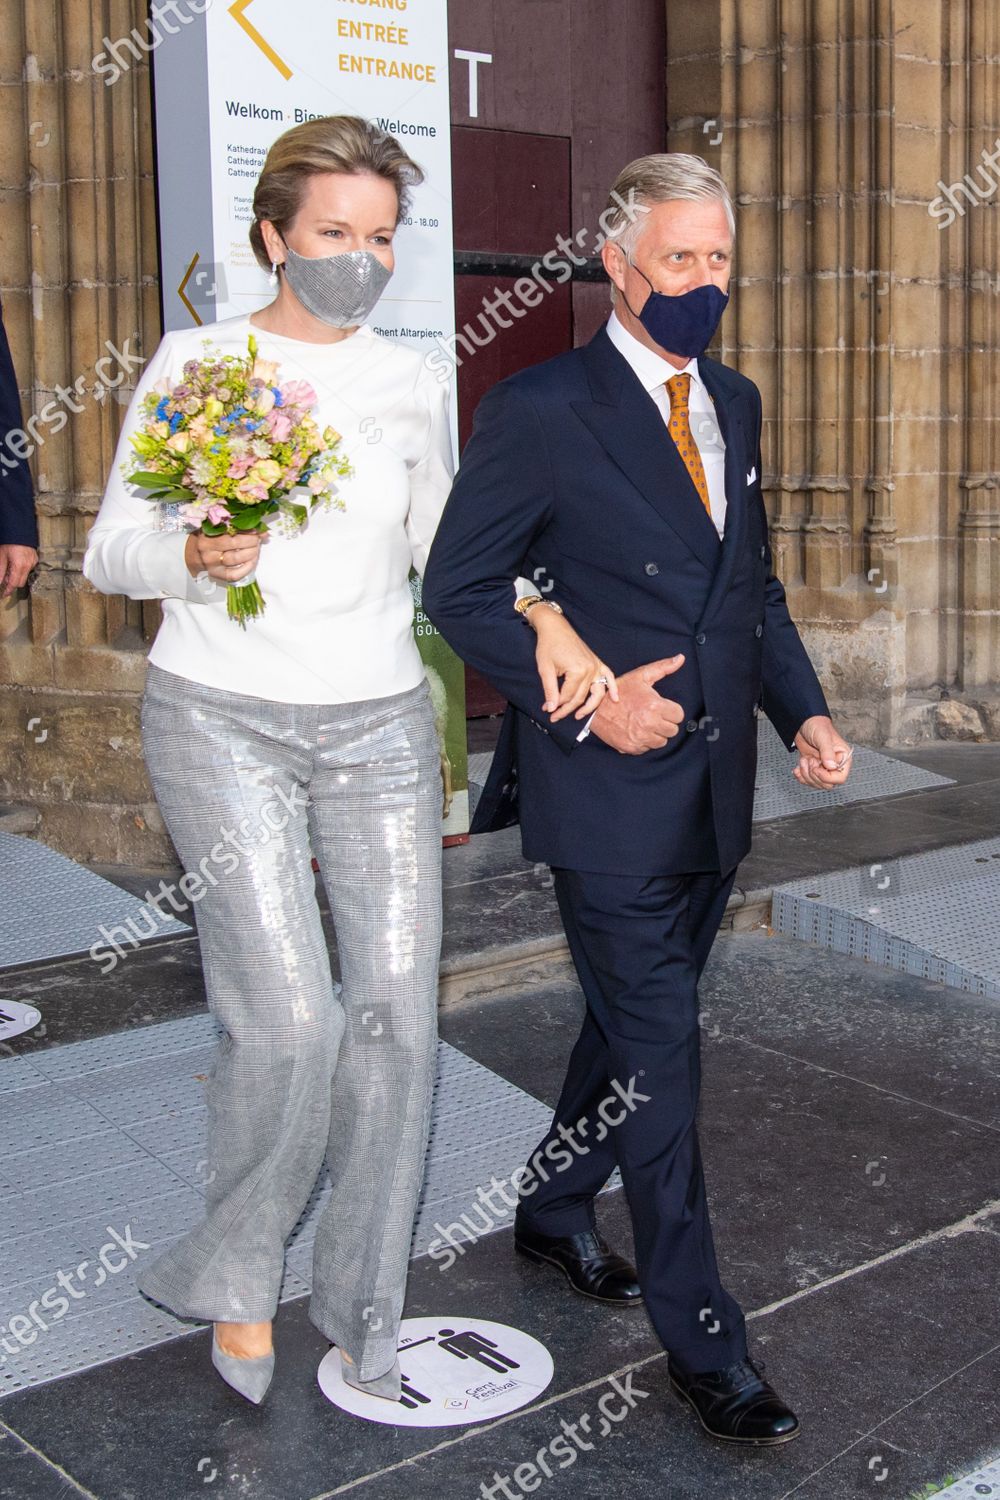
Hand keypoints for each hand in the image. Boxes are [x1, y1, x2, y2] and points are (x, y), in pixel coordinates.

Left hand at [0, 544, 37, 595]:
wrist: (19, 530)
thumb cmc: (9, 542)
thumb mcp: (1, 557)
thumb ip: (1, 571)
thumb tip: (0, 582)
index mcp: (19, 566)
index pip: (14, 583)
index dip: (8, 591)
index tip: (4, 595)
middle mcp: (28, 566)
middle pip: (20, 582)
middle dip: (12, 583)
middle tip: (4, 577)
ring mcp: (33, 562)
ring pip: (24, 576)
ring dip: (17, 576)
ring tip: (10, 568)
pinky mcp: (35, 559)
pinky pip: (28, 569)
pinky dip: (22, 569)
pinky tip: (16, 563)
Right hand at [185, 528, 265, 582]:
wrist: (195, 553)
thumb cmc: (210, 537)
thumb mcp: (220, 527)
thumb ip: (239, 526)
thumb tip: (263, 531)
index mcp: (207, 533)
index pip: (231, 532)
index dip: (247, 532)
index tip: (256, 531)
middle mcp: (207, 549)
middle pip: (235, 545)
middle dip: (251, 542)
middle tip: (257, 540)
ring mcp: (211, 563)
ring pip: (235, 560)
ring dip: (251, 554)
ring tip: (255, 550)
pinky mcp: (216, 574)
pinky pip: (233, 575)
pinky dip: (246, 569)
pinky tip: (251, 562)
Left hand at [527, 604, 619, 721]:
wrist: (555, 627)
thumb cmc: (548, 645)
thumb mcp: (545, 669)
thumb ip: (550, 690)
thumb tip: (551, 708)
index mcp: (578, 671)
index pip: (568, 696)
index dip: (557, 705)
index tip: (547, 710)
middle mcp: (590, 669)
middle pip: (581, 697)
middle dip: (567, 709)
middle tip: (556, 717)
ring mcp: (596, 666)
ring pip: (597, 693)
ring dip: (590, 706)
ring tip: (579, 716)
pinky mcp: (597, 662)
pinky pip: (609, 677)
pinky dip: (613, 688)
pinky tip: (615, 699)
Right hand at [589, 655, 685, 753]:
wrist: (595, 707)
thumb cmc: (619, 691)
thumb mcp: (640, 675)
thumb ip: (663, 667)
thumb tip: (680, 658)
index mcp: (655, 706)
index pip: (679, 716)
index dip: (671, 710)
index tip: (662, 708)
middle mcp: (649, 724)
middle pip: (672, 730)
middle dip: (665, 722)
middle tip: (653, 715)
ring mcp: (640, 738)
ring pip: (661, 742)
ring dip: (656, 734)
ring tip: (645, 723)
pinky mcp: (632, 747)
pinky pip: (647, 749)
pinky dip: (644, 742)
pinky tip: (636, 731)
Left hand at [793, 714, 852, 788]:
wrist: (804, 722)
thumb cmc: (817, 725)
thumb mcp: (823, 737)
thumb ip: (827, 752)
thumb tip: (831, 766)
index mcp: (842, 758)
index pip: (840, 778)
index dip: (827, 777)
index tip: (817, 769)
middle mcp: (833, 764)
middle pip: (827, 784)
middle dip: (814, 775)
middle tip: (810, 761)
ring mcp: (822, 767)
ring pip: (816, 783)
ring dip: (806, 774)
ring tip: (804, 760)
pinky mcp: (812, 767)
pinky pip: (807, 780)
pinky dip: (800, 777)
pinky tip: (797, 769)